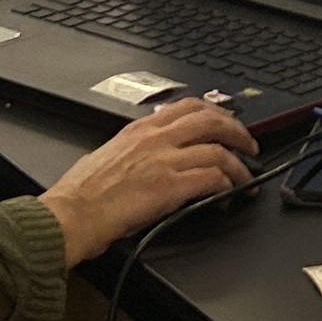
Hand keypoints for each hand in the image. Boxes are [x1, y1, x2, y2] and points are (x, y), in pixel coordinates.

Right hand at [40, 97, 257, 263]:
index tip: (226, 121)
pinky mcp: (171, 187)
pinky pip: (212, 178)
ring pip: (219, 150)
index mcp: (139, 130)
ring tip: (246, 178)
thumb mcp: (108, 155)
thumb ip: (133, 150)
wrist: (72, 214)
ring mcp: (164, 161)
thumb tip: (146, 157)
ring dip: (239, 166)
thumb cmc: (81, 193)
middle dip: (238, 131)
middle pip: (211, 120)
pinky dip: (228, 186)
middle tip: (249, 145)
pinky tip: (229, 196)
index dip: (215, 111)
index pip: (186, 106)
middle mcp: (155, 139)